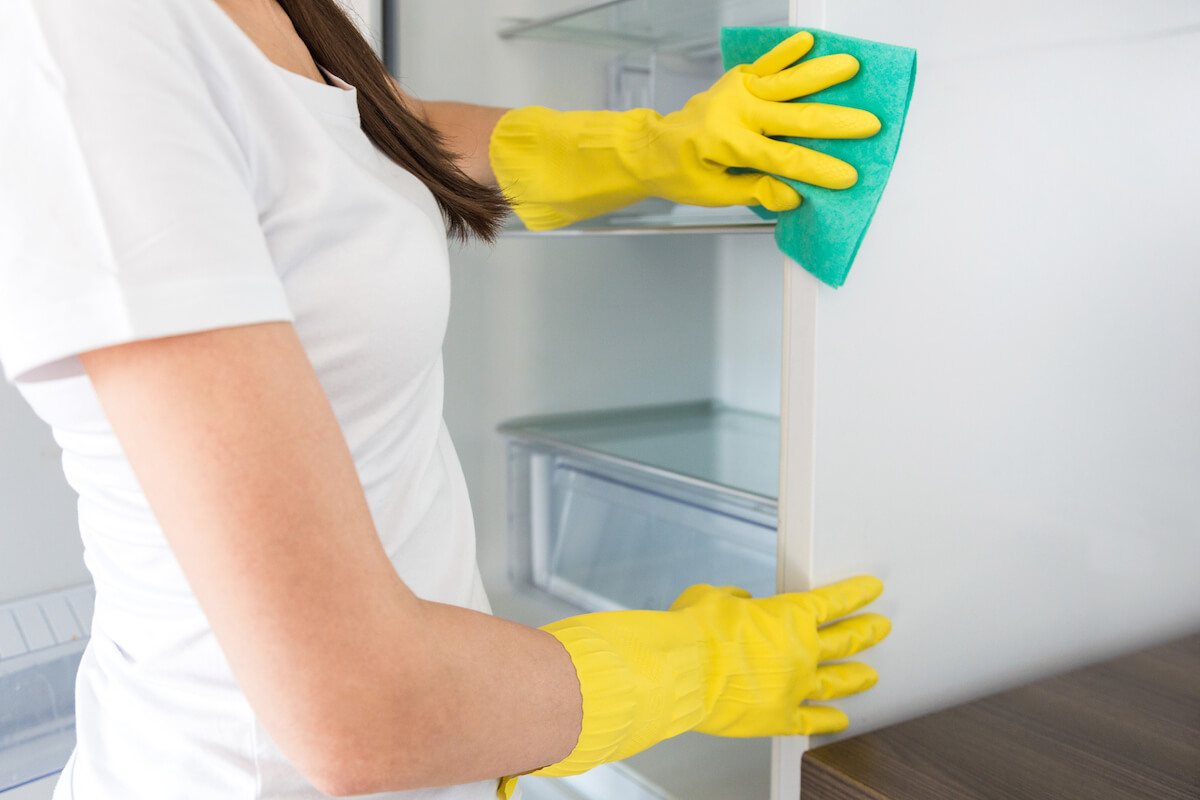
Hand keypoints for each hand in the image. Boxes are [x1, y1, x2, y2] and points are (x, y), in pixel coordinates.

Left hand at [629, 31, 880, 211]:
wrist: (654, 148)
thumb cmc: (682, 173)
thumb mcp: (715, 193)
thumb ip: (755, 190)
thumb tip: (793, 195)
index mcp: (728, 143)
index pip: (783, 159)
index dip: (818, 169)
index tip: (847, 176)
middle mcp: (734, 112)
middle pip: (793, 118)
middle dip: (835, 122)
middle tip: (869, 124)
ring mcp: (736, 92)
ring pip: (784, 82)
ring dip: (820, 74)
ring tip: (850, 67)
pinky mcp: (737, 81)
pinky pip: (765, 64)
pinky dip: (787, 52)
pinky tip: (808, 41)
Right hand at [672, 578, 888, 736]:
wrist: (684, 669)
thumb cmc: (696, 631)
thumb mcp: (714, 596)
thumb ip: (734, 598)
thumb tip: (741, 602)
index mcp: (789, 616)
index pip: (834, 601)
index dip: (856, 593)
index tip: (872, 590)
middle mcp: (801, 651)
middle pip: (845, 641)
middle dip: (867, 632)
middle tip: (881, 628)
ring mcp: (795, 686)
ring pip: (836, 682)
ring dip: (855, 678)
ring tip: (870, 677)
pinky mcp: (780, 717)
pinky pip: (812, 721)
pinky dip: (828, 721)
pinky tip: (840, 721)